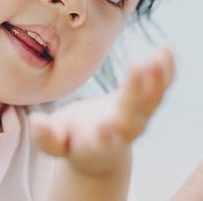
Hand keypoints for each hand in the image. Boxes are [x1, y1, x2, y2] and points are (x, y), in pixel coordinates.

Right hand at [28, 45, 174, 175]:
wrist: (101, 153)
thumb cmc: (72, 142)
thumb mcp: (54, 143)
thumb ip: (46, 136)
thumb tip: (36, 122)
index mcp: (97, 143)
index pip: (103, 141)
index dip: (106, 136)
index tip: (107, 128)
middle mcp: (123, 131)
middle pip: (133, 115)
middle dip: (137, 92)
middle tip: (139, 65)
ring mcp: (139, 117)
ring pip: (153, 100)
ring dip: (157, 78)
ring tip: (158, 54)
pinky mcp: (147, 103)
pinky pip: (161, 87)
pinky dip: (167, 70)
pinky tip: (166, 48)